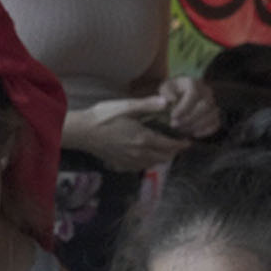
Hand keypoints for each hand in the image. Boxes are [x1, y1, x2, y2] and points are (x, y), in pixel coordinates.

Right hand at [66, 97, 189, 171]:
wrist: (82, 132)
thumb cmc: (103, 116)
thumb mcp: (126, 106)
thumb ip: (148, 105)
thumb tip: (167, 102)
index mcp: (144, 139)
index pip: (169, 145)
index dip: (181, 144)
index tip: (188, 141)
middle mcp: (139, 153)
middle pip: (163, 158)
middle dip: (173, 152)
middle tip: (178, 145)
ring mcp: (129, 161)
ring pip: (152, 164)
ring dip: (161, 158)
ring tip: (164, 150)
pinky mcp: (120, 164)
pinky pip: (139, 168)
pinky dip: (147, 163)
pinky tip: (145, 157)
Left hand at [157, 76, 220, 138]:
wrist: (181, 97)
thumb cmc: (172, 93)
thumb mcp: (165, 90)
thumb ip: (165, 94)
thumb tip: (171, 100)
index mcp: (194, 83)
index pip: (194, 94)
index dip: (184, 107)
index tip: (172, 116)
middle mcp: (207, 92)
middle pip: (205, 106)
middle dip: (189, 118)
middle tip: (174, 125)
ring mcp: (213, 104)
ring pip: (211, 116)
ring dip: (195, 126)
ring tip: (181, 130)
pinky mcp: (215, 115)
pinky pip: (215, 124)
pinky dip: (205, 131)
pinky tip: (193, 133)